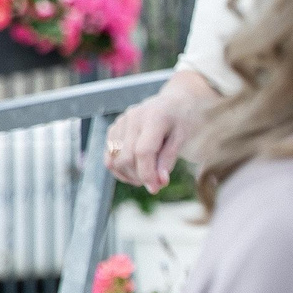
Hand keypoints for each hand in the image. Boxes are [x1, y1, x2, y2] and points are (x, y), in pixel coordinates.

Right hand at [104, 72, 216, 190]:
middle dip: (140, 176)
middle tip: (155, 184)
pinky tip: (135, 170)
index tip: (155, 188)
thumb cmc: (181, 121)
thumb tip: (158, 183)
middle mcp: (133, 117)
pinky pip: (109, 156)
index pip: (143, 151)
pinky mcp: (114, 128)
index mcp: (154, 116)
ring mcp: (120, 122)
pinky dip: (120, 168)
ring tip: (146, 177)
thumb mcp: (183, 138)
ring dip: (128, 175)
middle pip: (126, 157)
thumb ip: (168, 159)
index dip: (147, 173)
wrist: (172, 104)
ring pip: (114, 160)